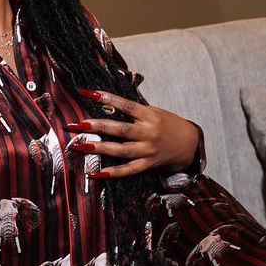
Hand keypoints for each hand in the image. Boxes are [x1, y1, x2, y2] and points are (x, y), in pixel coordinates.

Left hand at [69, 88, 199, 177]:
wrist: (188, 142)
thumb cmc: (167, 123)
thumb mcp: (152, 111)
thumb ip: (132, 110)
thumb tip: (106, 102)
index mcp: (149, 115)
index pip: (124, 104)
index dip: (105, 98)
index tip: (86, 93)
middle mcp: (148, 132)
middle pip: (120, 129)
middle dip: (96, 127)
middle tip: (77, 125)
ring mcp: (148, 150)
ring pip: (121, 150)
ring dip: (99, 149)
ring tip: (80, 146)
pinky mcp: (148, 164)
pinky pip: (128, 170)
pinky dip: (112, 173)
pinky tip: (95, 173)